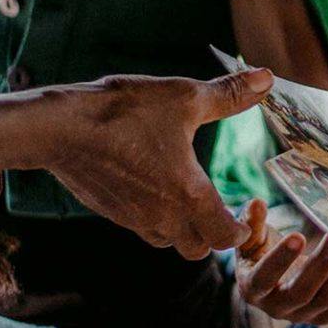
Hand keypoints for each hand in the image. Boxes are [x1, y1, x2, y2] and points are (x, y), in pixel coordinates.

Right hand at [47, 69, 272, 259]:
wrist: (60, 128)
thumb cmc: (124, 112)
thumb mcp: (184, 97)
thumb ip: (229, 94)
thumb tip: (267, 79)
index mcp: (188, 195)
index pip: (225, 237)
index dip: (242, 229)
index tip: (247, 211)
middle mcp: (163, 217)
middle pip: (199, 249)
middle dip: (214, 234)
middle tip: (222, 208)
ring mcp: (133, 220)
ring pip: (169, 242)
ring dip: (184, 230)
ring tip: (191, 198)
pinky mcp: (111, 214)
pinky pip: (143, 229)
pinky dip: (157, 219)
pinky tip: (155, 188)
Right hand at [235, 199, 327, 324]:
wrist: (277, 276)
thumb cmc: (262, 250)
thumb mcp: (253, 236)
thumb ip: (253, 223)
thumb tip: (257, 203)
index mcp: (253, 288)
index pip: (264, 277)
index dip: (280, 259)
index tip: (298, 236)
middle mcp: (277, 308)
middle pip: (300, 292)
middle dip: (320, 265)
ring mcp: (303, 315)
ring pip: (325, 301)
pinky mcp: (325, 316)